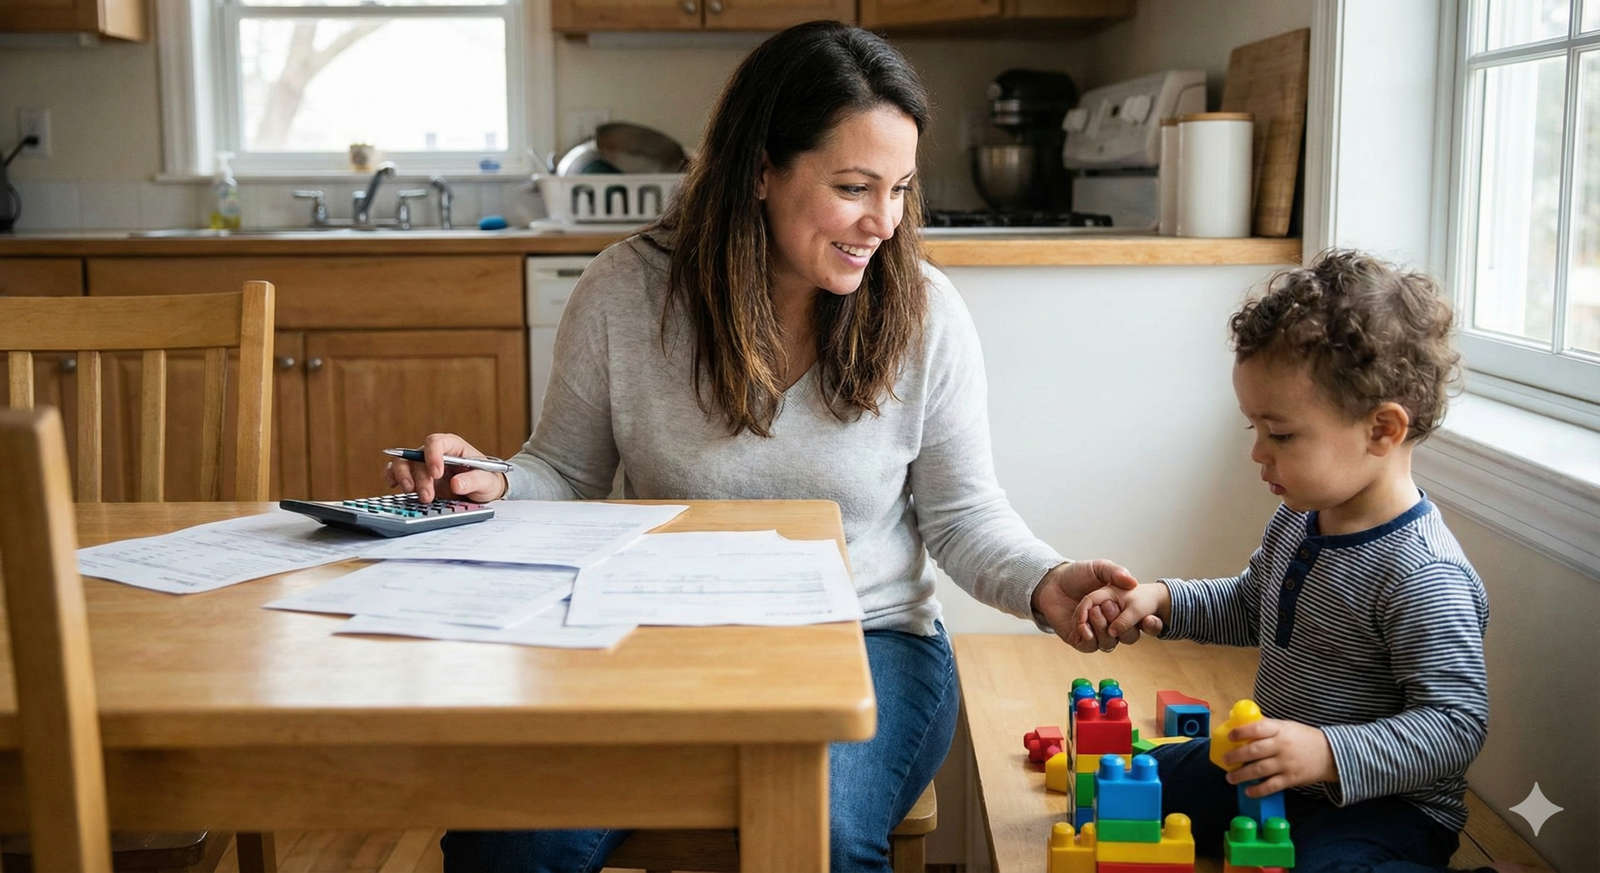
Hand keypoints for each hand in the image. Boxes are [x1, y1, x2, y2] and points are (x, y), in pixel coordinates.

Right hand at [382, 432, 508, 503]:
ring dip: (404, 478)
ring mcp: (422, 465)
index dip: (432, 455)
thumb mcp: (486, 481)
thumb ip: (474, 481)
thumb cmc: (486, 480)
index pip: (436, 442)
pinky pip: (396, 473)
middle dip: (420, 477)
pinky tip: (393, 486)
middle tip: (428, 496)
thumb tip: (456, 484)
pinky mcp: (415, 478)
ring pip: (403, 463)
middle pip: (417, 457)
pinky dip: (392, 478)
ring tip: (413, 493)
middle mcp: (434, 453)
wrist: (481, 492)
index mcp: (452, 446)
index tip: (437, 473)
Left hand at [1032, 559, 1141, 652]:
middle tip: (1109, 605)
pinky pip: (1090, 646)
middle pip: (1129, 637)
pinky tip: (1082, 624)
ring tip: (1094, 609)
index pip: (1145, 624)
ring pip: (1109, 643)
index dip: (1152, 624)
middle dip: (1123, 625)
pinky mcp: (1079, 639)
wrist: (1053, 581)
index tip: (1148, 618)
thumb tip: (1132, 582)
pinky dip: (1088, 636)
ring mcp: (1096, 633)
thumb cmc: (1078, 574)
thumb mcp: (1099, 568)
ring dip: (1103, 627)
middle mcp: (1113, 624)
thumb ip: (1116, 572)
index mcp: (1123, 609)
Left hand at [1222, 717, 1338, 795]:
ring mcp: (1286, 763)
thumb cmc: (1303, 738)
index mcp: (1280, 730)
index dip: (1242, 732)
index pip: (1258, 728)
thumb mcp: (1287, 726)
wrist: (1330, 755)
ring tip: (1230, 778)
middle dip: (1236, 756)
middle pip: (1255, 751)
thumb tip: (1241, 727)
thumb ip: (1267, 727)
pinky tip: (1248, 791)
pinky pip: (1271, 786)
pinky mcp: (1291, 779)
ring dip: (1242, 775)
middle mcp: (1282, 746)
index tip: (1230, 736)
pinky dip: (1258, 790)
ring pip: (1260, 770)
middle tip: (1225, 760)